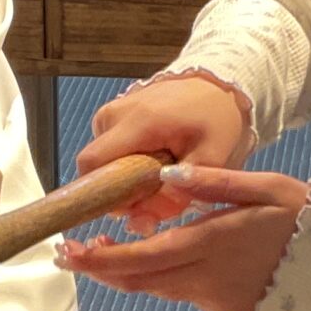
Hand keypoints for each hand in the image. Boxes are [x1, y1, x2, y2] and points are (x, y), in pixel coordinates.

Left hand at [60, 165, 307, 310]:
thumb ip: (218, 182)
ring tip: (100, 255)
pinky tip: (154, 263)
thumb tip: (170, 177)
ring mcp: (215, 300)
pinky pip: (183, 294)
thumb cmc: (307, 225)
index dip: (101, 260)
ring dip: (126, 274)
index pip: (142, 258)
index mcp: (211, 243)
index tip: (71, 251)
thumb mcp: (271, 189)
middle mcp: (205, 278)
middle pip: (139, 280)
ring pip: (157, 289)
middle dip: (100, 269)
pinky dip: (162, 279)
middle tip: (69, 256)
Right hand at [75, 75, 252, 228]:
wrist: (217, 87)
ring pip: (102, 161)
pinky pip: (109, 149)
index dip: (104, 194)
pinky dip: (127, 162)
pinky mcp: (112, 113)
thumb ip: (175, 197)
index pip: (92, 165)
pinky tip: (152, 159)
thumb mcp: (210, 162)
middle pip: (95, 167)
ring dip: (125, 177)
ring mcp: (110, 111)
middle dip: (118, 190)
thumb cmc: (217, 122)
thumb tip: (138, 223)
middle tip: (154, 194)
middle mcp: (114, 114)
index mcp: (137, 122)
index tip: (133, 206)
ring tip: (159, 173)